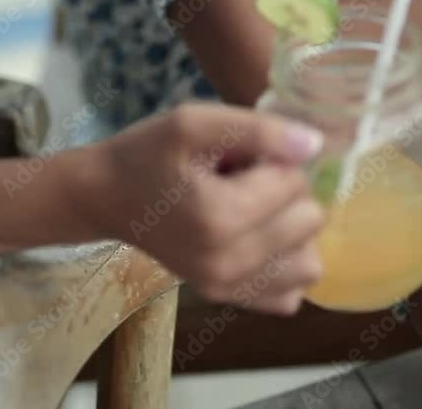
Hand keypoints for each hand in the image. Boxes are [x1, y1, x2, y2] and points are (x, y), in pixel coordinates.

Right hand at [64, 103, 325, 315]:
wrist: (107, 196)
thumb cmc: (148, 154)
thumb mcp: (193, 122)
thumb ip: (258, 129)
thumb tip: (314, 146)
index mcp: (220, 218)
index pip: (295, 182)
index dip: (274, 159)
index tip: (237, 157)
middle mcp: (228, 263)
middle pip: (309, 220)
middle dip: (285, 193)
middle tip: (243, 181)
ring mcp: (229, 288)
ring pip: (310, 262)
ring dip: (292, 231)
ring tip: (253, 211)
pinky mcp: (228, 300)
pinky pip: (290, 293)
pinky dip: (284, 266)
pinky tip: (258, 240)